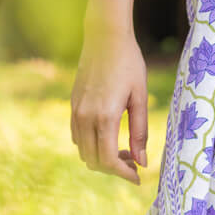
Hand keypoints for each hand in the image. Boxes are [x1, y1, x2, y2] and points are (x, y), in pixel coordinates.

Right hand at [71, 27, 148, 185]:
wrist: (105, 37)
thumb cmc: (129, 63)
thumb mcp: (140, 96)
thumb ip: (139, 131)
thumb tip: (143, 162)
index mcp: (104, 117)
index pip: (107, 161)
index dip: (123, 174)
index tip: (138, 177)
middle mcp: (85, 118)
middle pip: (93, 161)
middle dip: (114, 168)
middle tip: (135, 161)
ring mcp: (75, 112)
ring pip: (83, 151)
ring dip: (101, 158)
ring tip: (124, 149)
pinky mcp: (72, 105)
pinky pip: (77, 136)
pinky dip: (91, 145)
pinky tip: (108, 135)